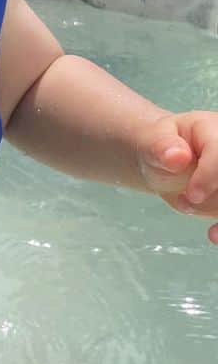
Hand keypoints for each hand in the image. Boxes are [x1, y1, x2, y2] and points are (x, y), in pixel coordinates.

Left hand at [138, 112, 217, 244]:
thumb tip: (177, 156)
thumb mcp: (152, 144)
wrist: (165, 165)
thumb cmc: (160, 149)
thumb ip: (160, 147)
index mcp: (213, 129)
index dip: (210, 176)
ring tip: (201, 221)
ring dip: (217, 211)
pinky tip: (214, 234)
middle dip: (215, 197)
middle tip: (186, 202)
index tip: (191, 195)